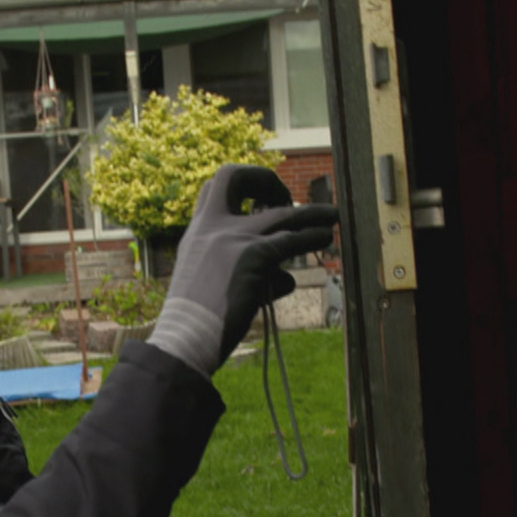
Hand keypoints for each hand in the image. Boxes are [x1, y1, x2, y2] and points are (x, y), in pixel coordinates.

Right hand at [146, 165, 339, 374]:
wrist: (184, 340)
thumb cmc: (197, 322)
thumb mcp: (208, 283)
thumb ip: (242, 270)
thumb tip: (286, 277)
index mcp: (196, 231)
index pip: (214, 188)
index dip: (241, 187)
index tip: (261, 203)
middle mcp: (211, 226)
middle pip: (236, 176)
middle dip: (265, 181)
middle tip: (286, 201)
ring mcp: (233, 239)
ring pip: (281, 213)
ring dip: (311, 214)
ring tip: (331, 217)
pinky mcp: (254, 256)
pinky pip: (292, 239)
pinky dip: (313, 236)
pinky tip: (325, 237)